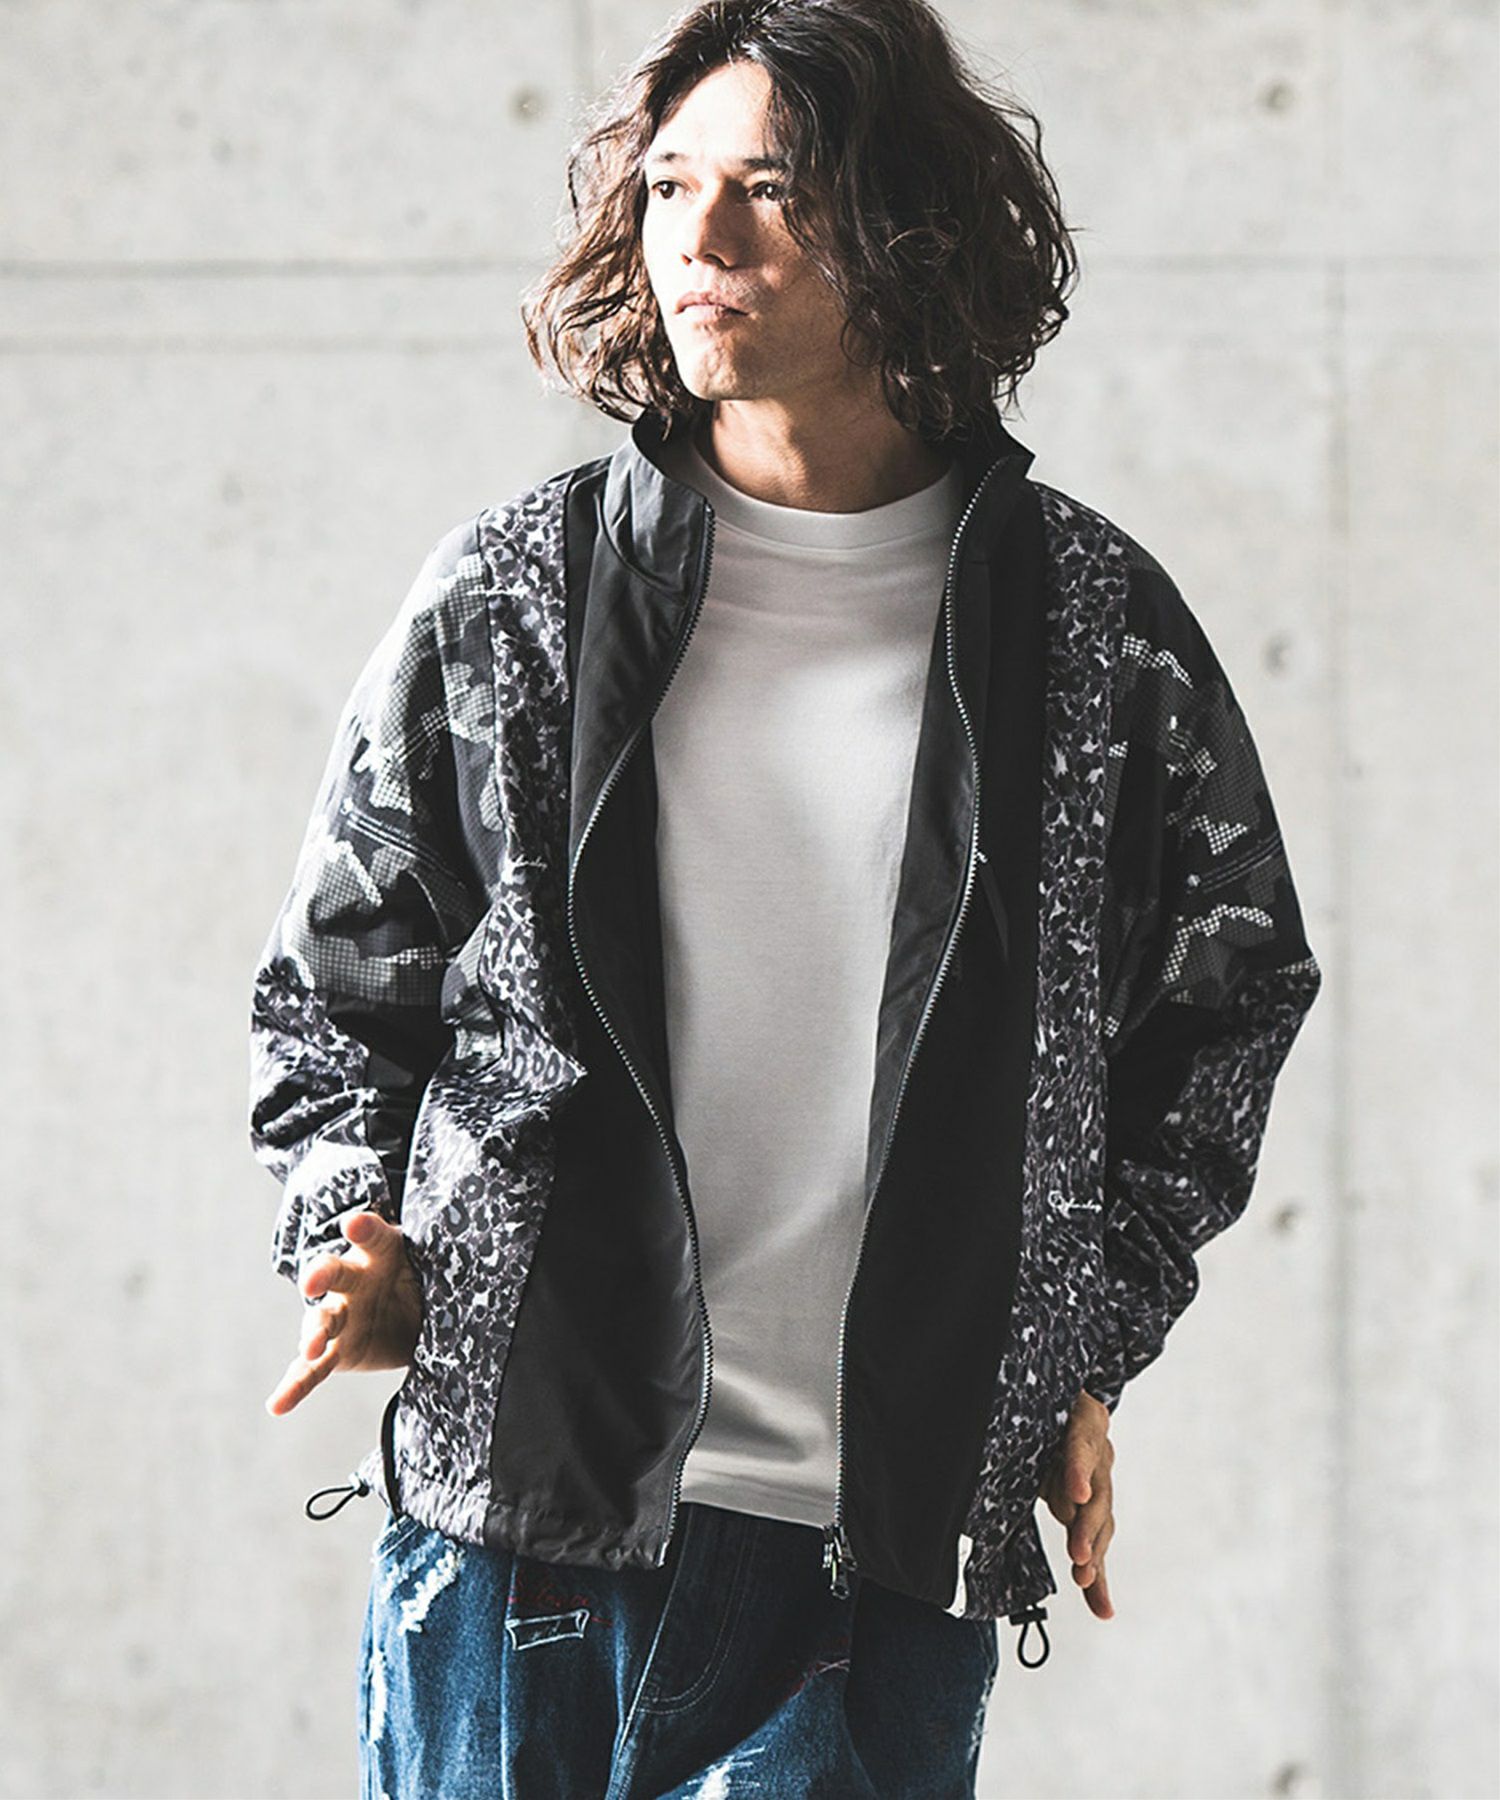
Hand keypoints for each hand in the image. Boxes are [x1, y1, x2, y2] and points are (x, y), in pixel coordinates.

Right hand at [264, 1210, 423, 1416]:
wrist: (417, 1318)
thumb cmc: (420, 1279)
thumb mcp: (429, 1263)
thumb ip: (433, 1255)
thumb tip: (455, 1235)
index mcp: (377, 1252)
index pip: (372, 1236)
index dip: (364, 1229)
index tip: (355, 1223)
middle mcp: (351, 1282)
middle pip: (332, 1273)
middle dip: (321, 1275)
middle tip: (312, 1281)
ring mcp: (340, 1317)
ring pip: (321, 1321)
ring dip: (314, 1333)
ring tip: (311, 1347)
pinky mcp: (336, 1352)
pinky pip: (313, 1371)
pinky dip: (295, 1387)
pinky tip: (277, 1404)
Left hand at [1038, 1387, 1115, 1619]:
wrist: (1058, 1406)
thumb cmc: (1040, 1409)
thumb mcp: (1035, 1413)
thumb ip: (1023, 1432)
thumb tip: (994, 1433)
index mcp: (1083, 1421)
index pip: (1082, 1446)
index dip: (1079, 1472)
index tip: (1075, 1498)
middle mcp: (1098, 1452)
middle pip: (1097, 1492)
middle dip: (1087, 1526)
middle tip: (1078, 1555)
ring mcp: (1098, 1481)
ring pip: (1100, 1520)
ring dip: (1092, 1551)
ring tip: (1084, 1577)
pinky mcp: (1094, 1508)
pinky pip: (1096, 1544)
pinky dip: (1097, 1579)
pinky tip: (1102, 1609)